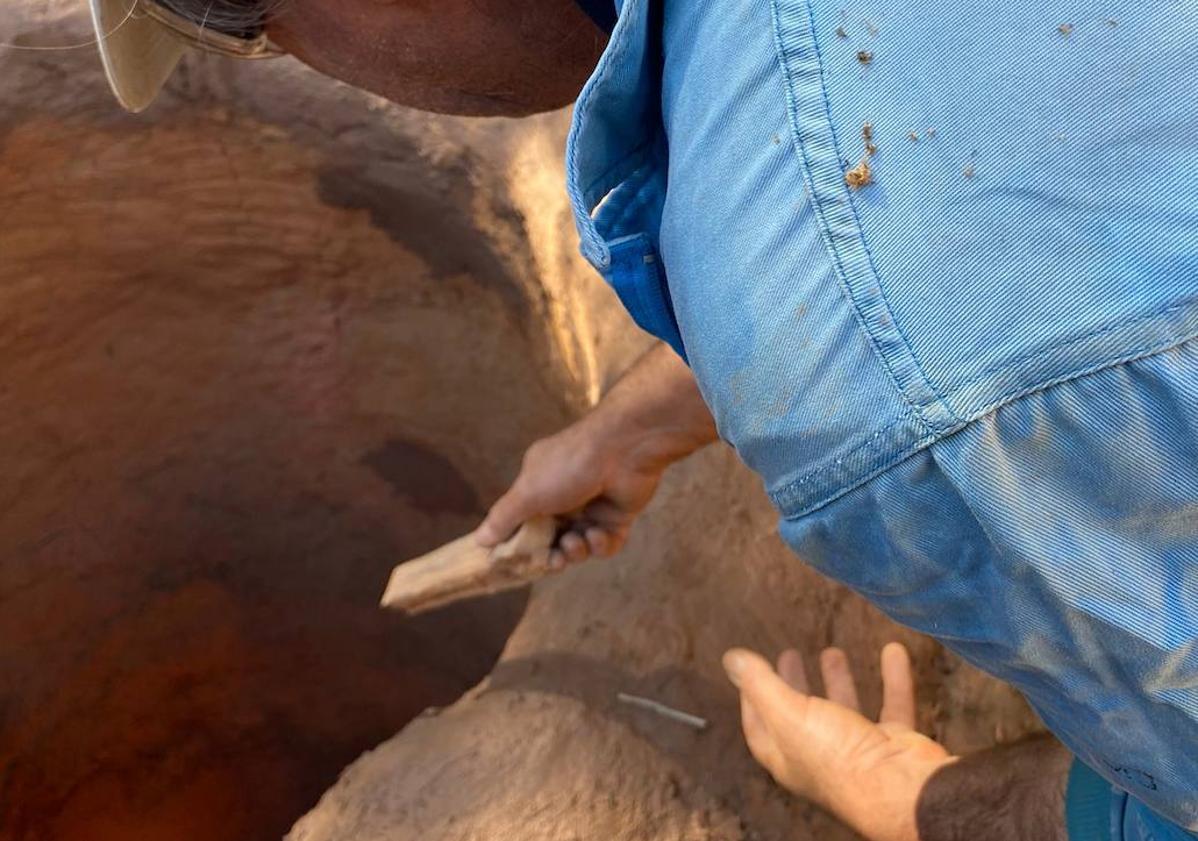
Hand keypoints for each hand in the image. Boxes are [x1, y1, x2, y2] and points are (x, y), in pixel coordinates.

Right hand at [474, 411, 667, 566]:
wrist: (623, 449)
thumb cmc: (569, 465)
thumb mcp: (527, 492)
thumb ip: (504, 518)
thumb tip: (479, 541)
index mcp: (538, 485)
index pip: (524, 522)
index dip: (523, 545)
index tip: (521, 561)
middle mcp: (564, 496)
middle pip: (552, 539)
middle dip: (551, 553)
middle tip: (554, 560)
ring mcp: (592, 506)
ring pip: (578, 545)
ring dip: (576, 550)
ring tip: (575, 541)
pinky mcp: (618, 516)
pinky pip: (606, 544)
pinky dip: (600, 545)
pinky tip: (597, 534)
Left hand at [723, 643, 954, 840]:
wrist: (903, 790)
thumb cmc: (838, 757)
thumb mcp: (788, 713)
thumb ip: (760, 683)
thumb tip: (730, 658)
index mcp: (787, 756)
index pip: (760, 724)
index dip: (751, 696)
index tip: (748, 668)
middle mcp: (821, 757)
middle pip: (801, 716)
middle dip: (793, 684)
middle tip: (789, 654)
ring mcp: (859, 751)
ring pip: (845, 711)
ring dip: (838, 681)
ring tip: (832, 651)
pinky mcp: (893, 745)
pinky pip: (893, 705)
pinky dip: (893, 678)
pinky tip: (893, 650)